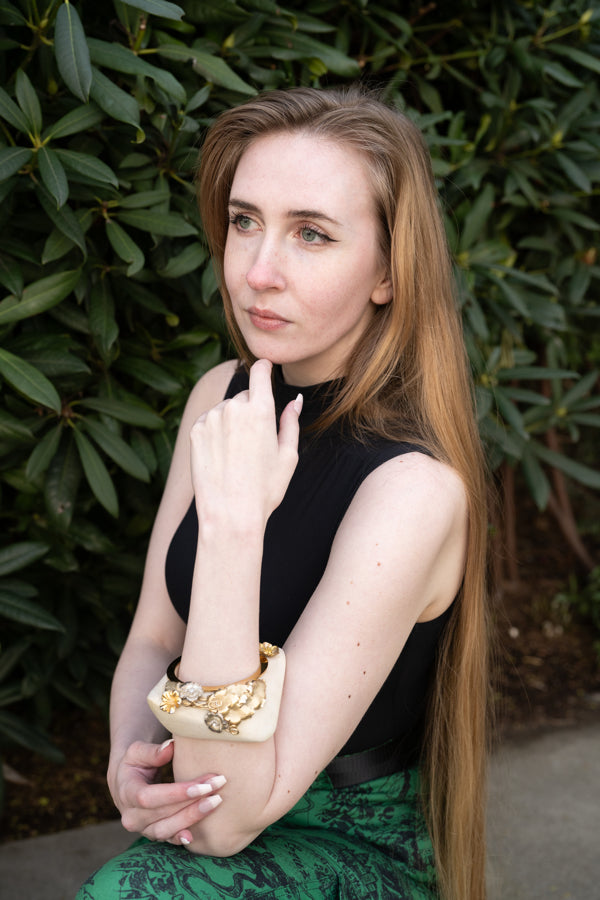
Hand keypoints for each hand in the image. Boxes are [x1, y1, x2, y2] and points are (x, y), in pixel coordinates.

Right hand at [109, 738, 225, 845]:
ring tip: (216, 802)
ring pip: (167, 830)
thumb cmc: (136, 763)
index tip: (202, 786)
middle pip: (163, 814)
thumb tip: (170, 747)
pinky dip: (182, 838)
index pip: (150, 797)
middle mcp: (132, 816)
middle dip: (192, 802)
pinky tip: (197, 834)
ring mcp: (143, 828)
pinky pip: (168, 839)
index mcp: (126, 792)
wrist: (128, 783)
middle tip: (218, 786)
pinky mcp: (153, 834)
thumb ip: (152, 751)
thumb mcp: (137, 752)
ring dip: (193, 817)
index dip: (177, 793)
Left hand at [190, 359, 301, 526]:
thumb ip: (291, 422)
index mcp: (261, 410)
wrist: (230, 513)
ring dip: (232, 421)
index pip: (260, 372)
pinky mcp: (196, 430)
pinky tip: (222, 455)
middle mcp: (233, 408)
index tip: (265, 368)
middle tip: (256, 441)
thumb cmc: (265, 488)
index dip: (264, 368)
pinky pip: (209, 421)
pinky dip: (216, 431)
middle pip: (244, 396)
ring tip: (237, 454)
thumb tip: (295, 400)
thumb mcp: (288, 456)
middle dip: (251, 409)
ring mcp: (211, 418)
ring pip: (226, 409)